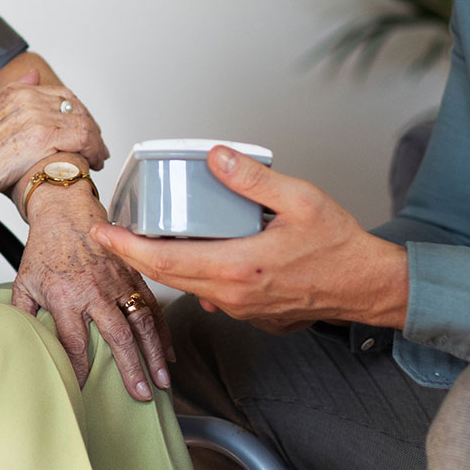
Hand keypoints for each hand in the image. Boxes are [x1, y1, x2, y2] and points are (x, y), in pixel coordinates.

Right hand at [0, 69, 105, 195]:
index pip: (60, 94)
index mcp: (17, 92)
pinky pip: (83, 138)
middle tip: (95, 143)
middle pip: (75, 106)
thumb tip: (33, 74)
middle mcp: (29, 99)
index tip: (82, 127)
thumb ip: (13, 92)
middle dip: (89, 124)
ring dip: (96, 140)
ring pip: (83, 122)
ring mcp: (38, 117)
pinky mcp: (45, 137)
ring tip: (98, 156)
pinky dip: (95, 150)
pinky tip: (95, 161)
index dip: (76, 112)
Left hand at [12, 188, 172, 400]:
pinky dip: (162, 330)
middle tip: (141, 394)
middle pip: (117, 337)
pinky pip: (151, 305)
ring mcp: (117, 283)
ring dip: (153, 353)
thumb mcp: (24, 283)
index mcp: (65, 298)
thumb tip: (20, 343)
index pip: (75, 344)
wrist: (65, 212)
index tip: (83, 388)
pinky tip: (168, 351)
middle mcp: (95, 292)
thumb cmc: (45, 247)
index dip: (79, 370)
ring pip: (141, 323)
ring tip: (161, 380)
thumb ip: (22, 316)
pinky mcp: (131, 275)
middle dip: (131, 369)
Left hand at [89, 145, 408, 332]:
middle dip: (133, 255)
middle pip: (167, 278)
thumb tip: (215, 157)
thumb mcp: (299, 199)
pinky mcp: (252, 312)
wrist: (367, 286)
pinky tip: (191, 255)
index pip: (166, 261)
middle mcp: (233, 294)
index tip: (103, 232)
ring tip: (142, 240)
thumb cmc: (339, 245)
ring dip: (162, 266)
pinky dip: (191, 275)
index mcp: (238, 267)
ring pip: (187, 287)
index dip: (128, 247)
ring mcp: (242, 308)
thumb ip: (252, 179)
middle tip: (109, 233)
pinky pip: (210, 294)